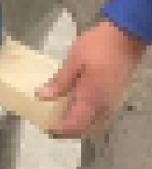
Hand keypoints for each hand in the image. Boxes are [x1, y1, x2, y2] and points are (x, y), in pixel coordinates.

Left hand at [39, 20, 146, 137]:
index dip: (61, 130)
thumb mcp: (73, 60)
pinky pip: (102, 115)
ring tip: (62, 119)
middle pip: (87, 128)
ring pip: (96, 124)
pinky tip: (78, 109)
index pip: (75, 124)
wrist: (126, 36)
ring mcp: (113, 102)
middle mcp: (105, 105)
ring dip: (80, 126)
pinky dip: (89, 118)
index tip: (46, 130)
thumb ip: (60, 80)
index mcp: (92, 98)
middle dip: (70, 132)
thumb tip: (42, 97)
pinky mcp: (117, 95)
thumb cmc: (97, 45)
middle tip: (52, 127)